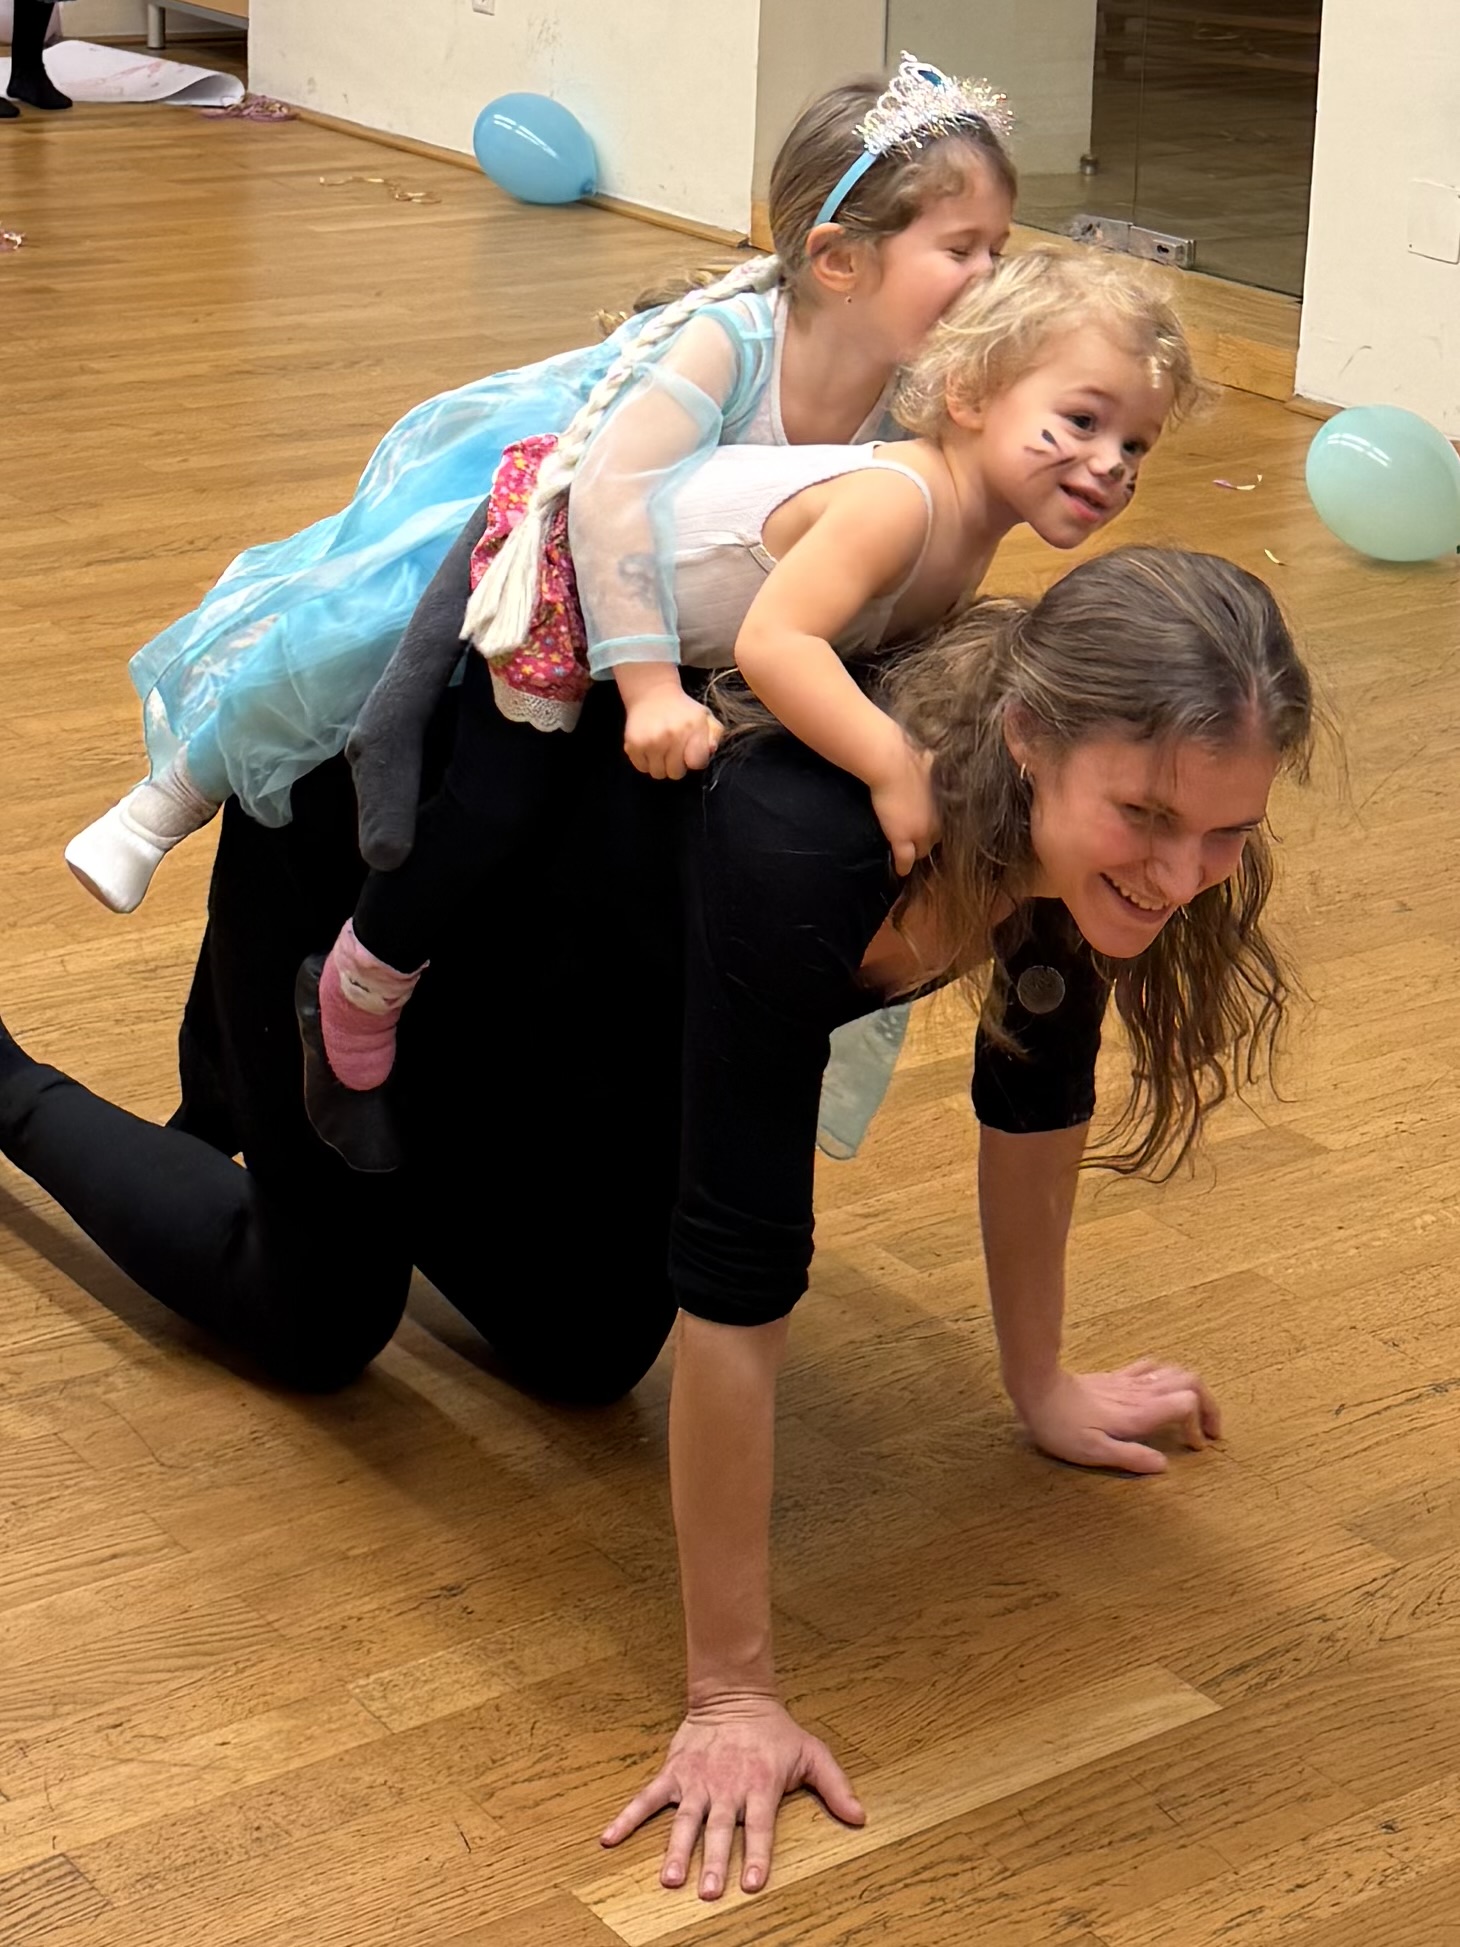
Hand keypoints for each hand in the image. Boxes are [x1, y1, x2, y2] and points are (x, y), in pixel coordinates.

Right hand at [600, 1694, 863, 1899]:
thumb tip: (860, 1818)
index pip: (760, 1827)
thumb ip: (835, 1787)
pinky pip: (647, 1797)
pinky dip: (627, 1817)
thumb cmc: (775, 1732)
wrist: (735, 1695)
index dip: (757, 1854)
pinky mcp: (674, 1773)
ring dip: (677, 1850)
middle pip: (721, 1831)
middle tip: (708, 1893)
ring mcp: (697, 1781)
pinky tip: (609, 1839)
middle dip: (715, 1862)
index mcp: (761, 1786)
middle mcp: (728, 1787)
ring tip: (669, 1878)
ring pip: (686, 1820)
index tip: (751, 1882)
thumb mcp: (812, 1753)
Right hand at [623, 685, 722, 779]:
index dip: (695, 761)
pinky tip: (649, 749)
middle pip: (676, 773)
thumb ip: (714, 734)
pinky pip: (641, 768)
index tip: (690, 752)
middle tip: (674, 751)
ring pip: (658, 773)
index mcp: (692, 728)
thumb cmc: (682, 709)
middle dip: (677, 765)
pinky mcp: (633, 744)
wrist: (651, 692)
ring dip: (660, 765)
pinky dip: (645, 762)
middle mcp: (671, 735)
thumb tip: (710, 750)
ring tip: (661, 750)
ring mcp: (650, 741)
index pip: (697, 763)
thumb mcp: (704, 716)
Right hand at [869, 738, 936, 875]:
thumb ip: (938, 773)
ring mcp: (921, 831)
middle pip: (938, 839)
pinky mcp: (902, 837)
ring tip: (912, 855)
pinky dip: (903, 866)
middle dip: (931, 839)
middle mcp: (939, 821)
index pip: (948, 824)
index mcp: (949, 804)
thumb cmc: (913, 755)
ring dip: (918, 852)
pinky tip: (900, 871)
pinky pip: (905, 859)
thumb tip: (940, 766)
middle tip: (922, 840)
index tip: (932, 825)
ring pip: (924, 851)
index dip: (938, 825)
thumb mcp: (934, 764)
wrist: (893, 762)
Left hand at [1014, 1361, 1220, 1473]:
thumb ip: (1131, 1457)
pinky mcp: (1117, 1377)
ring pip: (1175, 1371)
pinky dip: (1170, 1378)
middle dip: (1209, 1404)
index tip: (1194, 1446)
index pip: (1187, 1402)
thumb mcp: (1093, 1452)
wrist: (1037, 1389)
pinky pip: (1153, 1368)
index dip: (1199, 1423)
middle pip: (1191, 1381)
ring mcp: (1130, 1382)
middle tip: (1209, 1431)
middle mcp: (1141, 1393)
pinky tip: (1165, 1392)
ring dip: (1193, 1390)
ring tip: (1195, 1414)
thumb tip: (1164, 1466)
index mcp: (1139, 1413)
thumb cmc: (1062, 1426)